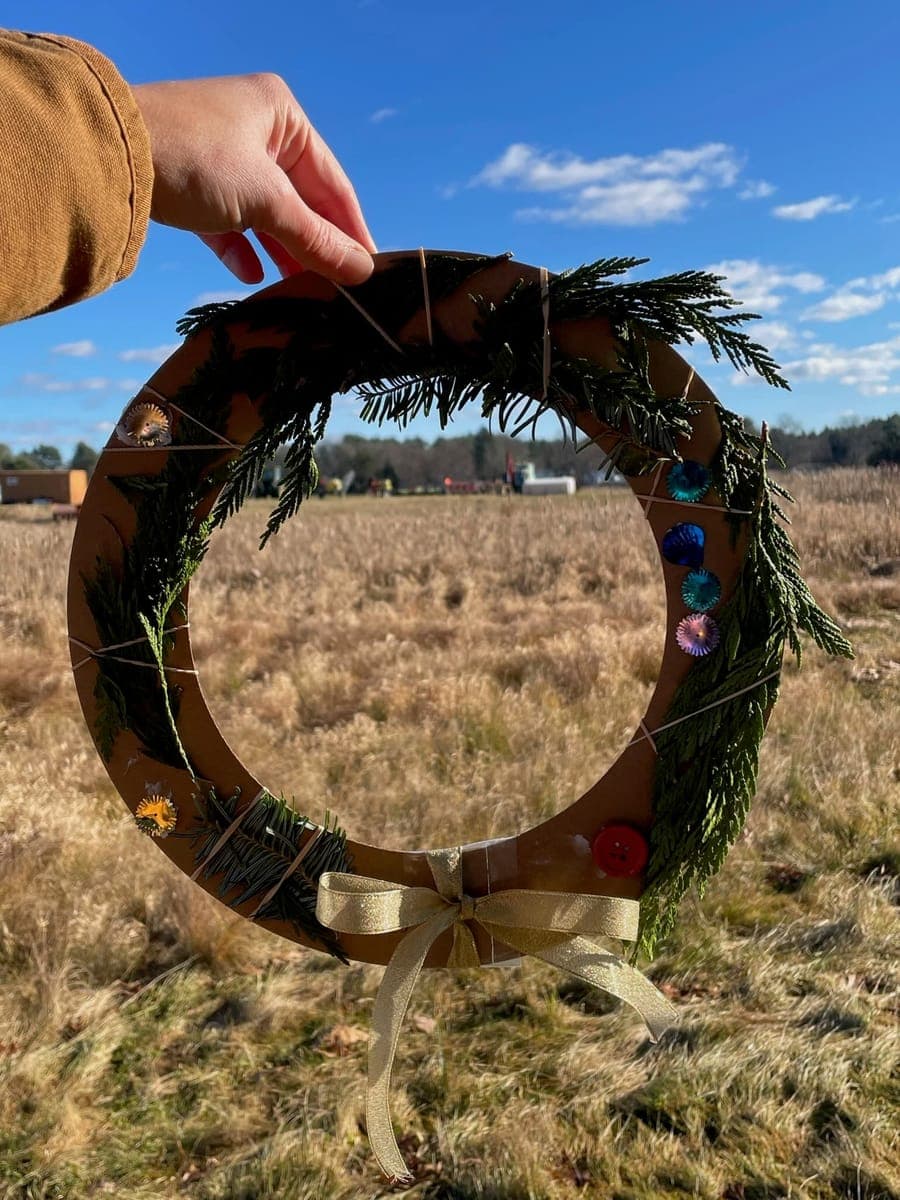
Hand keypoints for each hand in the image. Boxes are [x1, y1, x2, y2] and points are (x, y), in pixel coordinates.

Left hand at [131, 73, 375, 284]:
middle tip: (337, 291)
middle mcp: (253, 128)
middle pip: (299, 200)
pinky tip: (251, 276)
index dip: (352, 231)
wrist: (106, 153)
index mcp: (281, 115)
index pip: (332, 183)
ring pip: (264, 213)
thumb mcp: (266, 202)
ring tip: (300, 290)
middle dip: (315, 246)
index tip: (370, 273)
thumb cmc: (196, 160)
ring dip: (281, 251)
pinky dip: (241, 248)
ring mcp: (219, 155)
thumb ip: (316, 240)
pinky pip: (227, 220)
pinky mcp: (190, 181)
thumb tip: (363, 271)